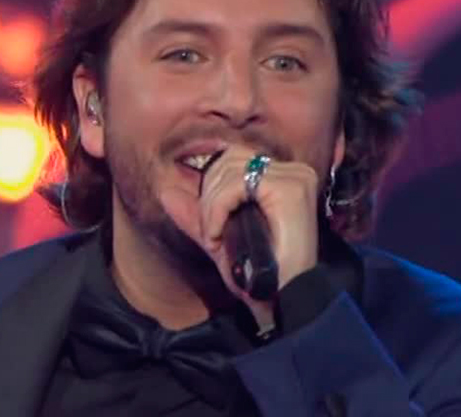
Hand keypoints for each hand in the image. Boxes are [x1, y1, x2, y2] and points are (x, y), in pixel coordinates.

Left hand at [160, 144, 320, 317]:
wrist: (282, 301)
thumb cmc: (259, 274)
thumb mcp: (221, 239)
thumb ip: (196, 214)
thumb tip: (166, 191)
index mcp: (284, 177)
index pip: (234, 158)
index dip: (212, 189)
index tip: (211, 226)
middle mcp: (294, 171)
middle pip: (229, 159)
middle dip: (208, 198)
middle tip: (211, 235)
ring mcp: (295, 177)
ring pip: (229, 170)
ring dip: (210, 207)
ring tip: (215, 238)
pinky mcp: (290, 189)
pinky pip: (235, 185)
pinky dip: (216, 210)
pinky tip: (218, 236)